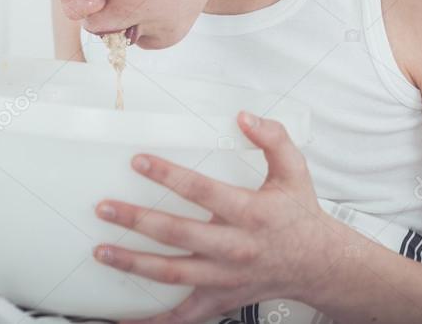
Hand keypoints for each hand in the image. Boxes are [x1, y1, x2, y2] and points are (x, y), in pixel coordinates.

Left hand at [92, 111, 349, 323]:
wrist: (319, 265)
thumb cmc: (300, 216)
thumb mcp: (295, 170)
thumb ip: (272, 138)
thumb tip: (244, 117)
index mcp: (250, 213)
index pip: (202, 191)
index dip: (168, 175)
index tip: (139, 161)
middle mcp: (235, 247)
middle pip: (178, 234)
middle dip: (137, 220)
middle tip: (105, 208)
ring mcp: (225, 277)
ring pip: (172, 273)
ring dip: (133, 263)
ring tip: (102, 251)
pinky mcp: (220, 298)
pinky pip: (183, 316)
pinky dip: (153, 321)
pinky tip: (125, 318)